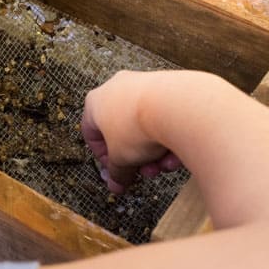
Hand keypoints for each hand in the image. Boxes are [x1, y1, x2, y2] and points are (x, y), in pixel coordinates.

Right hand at [82, 71, 181, 193]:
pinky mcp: (168, 86)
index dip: (104, 158)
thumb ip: (116, 173)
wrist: (174, 107)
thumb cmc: (138, 126)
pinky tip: (175, 153)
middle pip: (122, 132)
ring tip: (163, 165)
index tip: (117, 171)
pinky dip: (168, 136)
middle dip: (135, 157)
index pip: (93, 135)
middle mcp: (117, 89)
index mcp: (95, 102)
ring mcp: (143, 85)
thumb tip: (117, 183)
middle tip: (144, 171)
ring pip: (145, 127)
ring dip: (153, 151)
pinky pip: (164, 117)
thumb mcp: (121, 159)